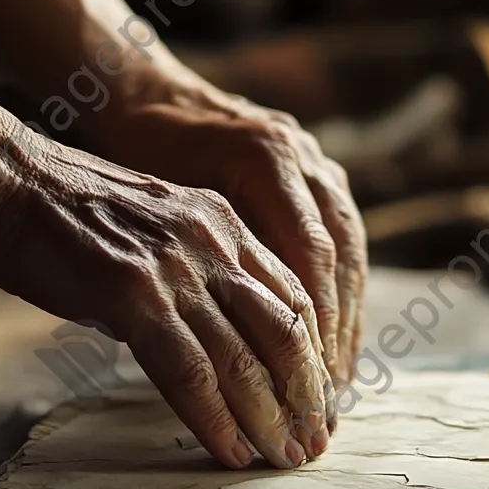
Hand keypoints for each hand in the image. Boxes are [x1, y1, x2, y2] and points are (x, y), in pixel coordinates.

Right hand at [0, 0, 332, 470]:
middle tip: (312, 444)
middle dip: (307, 397)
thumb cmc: (56, 210)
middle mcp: (212, 241)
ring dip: (271, 418)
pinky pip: (190, 371)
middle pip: (288, 332)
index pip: (294, 298)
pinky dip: (215, 419)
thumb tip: (196, 337)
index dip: (314, 357)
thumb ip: (181, 276)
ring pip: (248, 358)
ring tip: (283, 459)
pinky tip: (228, 450)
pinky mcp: (132, 294)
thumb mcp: (144, 233)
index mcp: (220, 223)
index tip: (316, 400)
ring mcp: (174, 267)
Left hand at [86, 89, 366, 382]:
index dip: (313, 320)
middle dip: (338, 330)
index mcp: (265, 158)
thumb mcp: (160, 198)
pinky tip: (333, 339)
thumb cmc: (141, 149)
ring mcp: (315, 163)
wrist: (149, 94)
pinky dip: (339, 292)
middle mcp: (302, 158)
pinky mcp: (315, 177)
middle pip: (339, 255)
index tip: (306, 379)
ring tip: (339, 381)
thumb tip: (223, 338)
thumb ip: (198, 251)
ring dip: (346, 317)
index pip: (309, 252)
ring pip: (348, 252)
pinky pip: (340, 241)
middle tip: (329, 393)